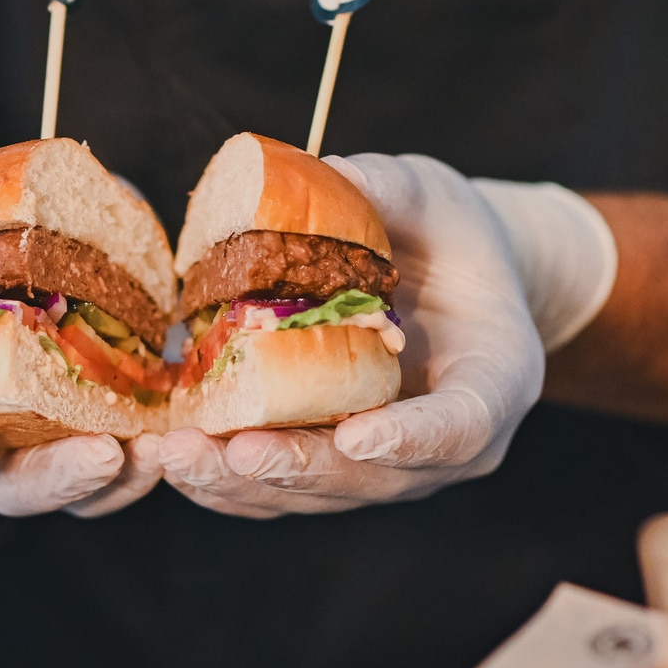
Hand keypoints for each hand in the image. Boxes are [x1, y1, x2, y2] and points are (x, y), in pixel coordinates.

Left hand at [160, 153, 547, 516]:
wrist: (448, 283)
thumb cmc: (446, 235)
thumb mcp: (432, 196)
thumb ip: (386, 190)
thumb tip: (325, 173)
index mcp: (493, 379)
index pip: (461, 424)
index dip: (412, 438)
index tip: (358, 435)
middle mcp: (444, 445)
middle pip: (373, 477)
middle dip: (299, 468)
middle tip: (235, 453)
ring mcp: (387, 467)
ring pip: (317, 493)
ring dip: (243, 483)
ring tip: (178, 456)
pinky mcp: (333, 470)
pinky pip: (279, 494)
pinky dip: (225, 484)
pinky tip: (173, 462)